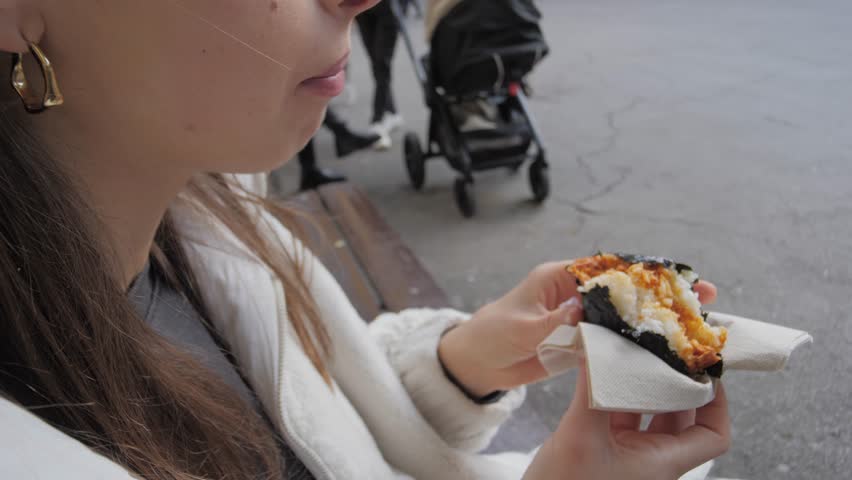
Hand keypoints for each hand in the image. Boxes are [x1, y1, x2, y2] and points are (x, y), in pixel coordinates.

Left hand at [438, 262, 717, 396]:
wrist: (477, 364)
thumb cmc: (491, 336)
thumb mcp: (520, 328)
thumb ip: (552, 321)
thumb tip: (581, 309)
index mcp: (560, 278)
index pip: (608, 268)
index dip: (642, 270)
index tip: (675, 275)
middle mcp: (576, 295)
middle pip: (626, 290)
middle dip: (662, 292)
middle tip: (702, 296)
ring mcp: (582, 318)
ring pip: (626, 316)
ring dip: (658, 319)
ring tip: (697, 324)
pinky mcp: (582, 341)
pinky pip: (615, 340)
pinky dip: (639, 344)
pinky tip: (667, 350)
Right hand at [524, 367, 730, 479]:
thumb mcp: (580, 436)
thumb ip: (590, 389)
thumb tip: (592, 343)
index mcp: (663, 463)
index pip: (713, 434)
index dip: (717, 400)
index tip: (704, 367)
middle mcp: (652, 460)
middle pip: (683, 417)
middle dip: (676, 382)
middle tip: (666, 348)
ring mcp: (628, 456)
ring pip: (650, 413)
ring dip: (644, 385)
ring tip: (635, 354)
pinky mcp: (604, 450)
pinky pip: (620, 416)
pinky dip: (615, 393)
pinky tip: (602, 373)